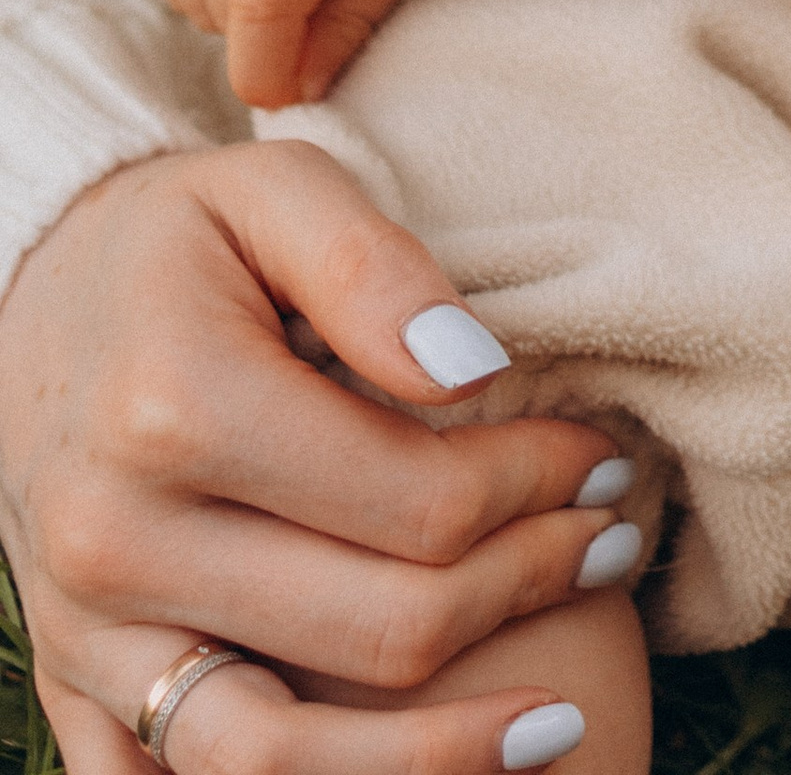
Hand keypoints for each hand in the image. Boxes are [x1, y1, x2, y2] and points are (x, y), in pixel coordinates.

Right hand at [0, 144, 639, 774]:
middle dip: (528, 588)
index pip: (418, 500)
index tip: (607, 458)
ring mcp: (90, 637)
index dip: (540, 488)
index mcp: (175, 411)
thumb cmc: (182, 238)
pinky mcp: (75, 692)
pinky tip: (419, 762)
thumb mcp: (277, 190)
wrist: (34, 295)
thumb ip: (376, 269)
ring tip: (558, 722)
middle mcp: (119, 544)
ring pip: (280, 762)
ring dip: (441, 753)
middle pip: (380, 629)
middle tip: (615, 540)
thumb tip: (475, 375)